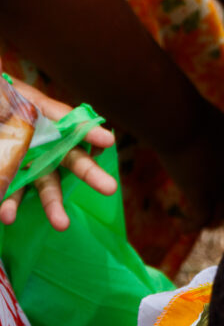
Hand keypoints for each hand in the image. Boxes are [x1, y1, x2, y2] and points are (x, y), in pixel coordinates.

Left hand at [0, 69, 116, 230]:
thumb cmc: (7, 101)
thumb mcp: (20, 100)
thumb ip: (40, 111)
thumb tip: (62, 123)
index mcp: (54, 125)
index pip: (78, 128)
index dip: (91, 134)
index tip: (108, 142)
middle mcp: (49, 149)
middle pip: (74, 162)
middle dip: (92, 175)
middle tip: (110, 188)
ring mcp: (29, 167)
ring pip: (46, 187)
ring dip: (53, 206)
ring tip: (62, 225)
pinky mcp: (8, 181)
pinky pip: (11, 194)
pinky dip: (9, 206)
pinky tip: (8, 217)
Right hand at [157, 108, 223, 230]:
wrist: (181, 120)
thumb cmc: (190, 113)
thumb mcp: (210, 121)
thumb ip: (212, 131)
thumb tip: (201, 127)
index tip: (219, 192)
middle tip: (210, 213)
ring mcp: (221, 186)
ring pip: (222, 212)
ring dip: (210, 220)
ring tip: (196, 223)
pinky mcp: (202, 196)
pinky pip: (201, 219)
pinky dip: (192, 226)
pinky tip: (181, 226)